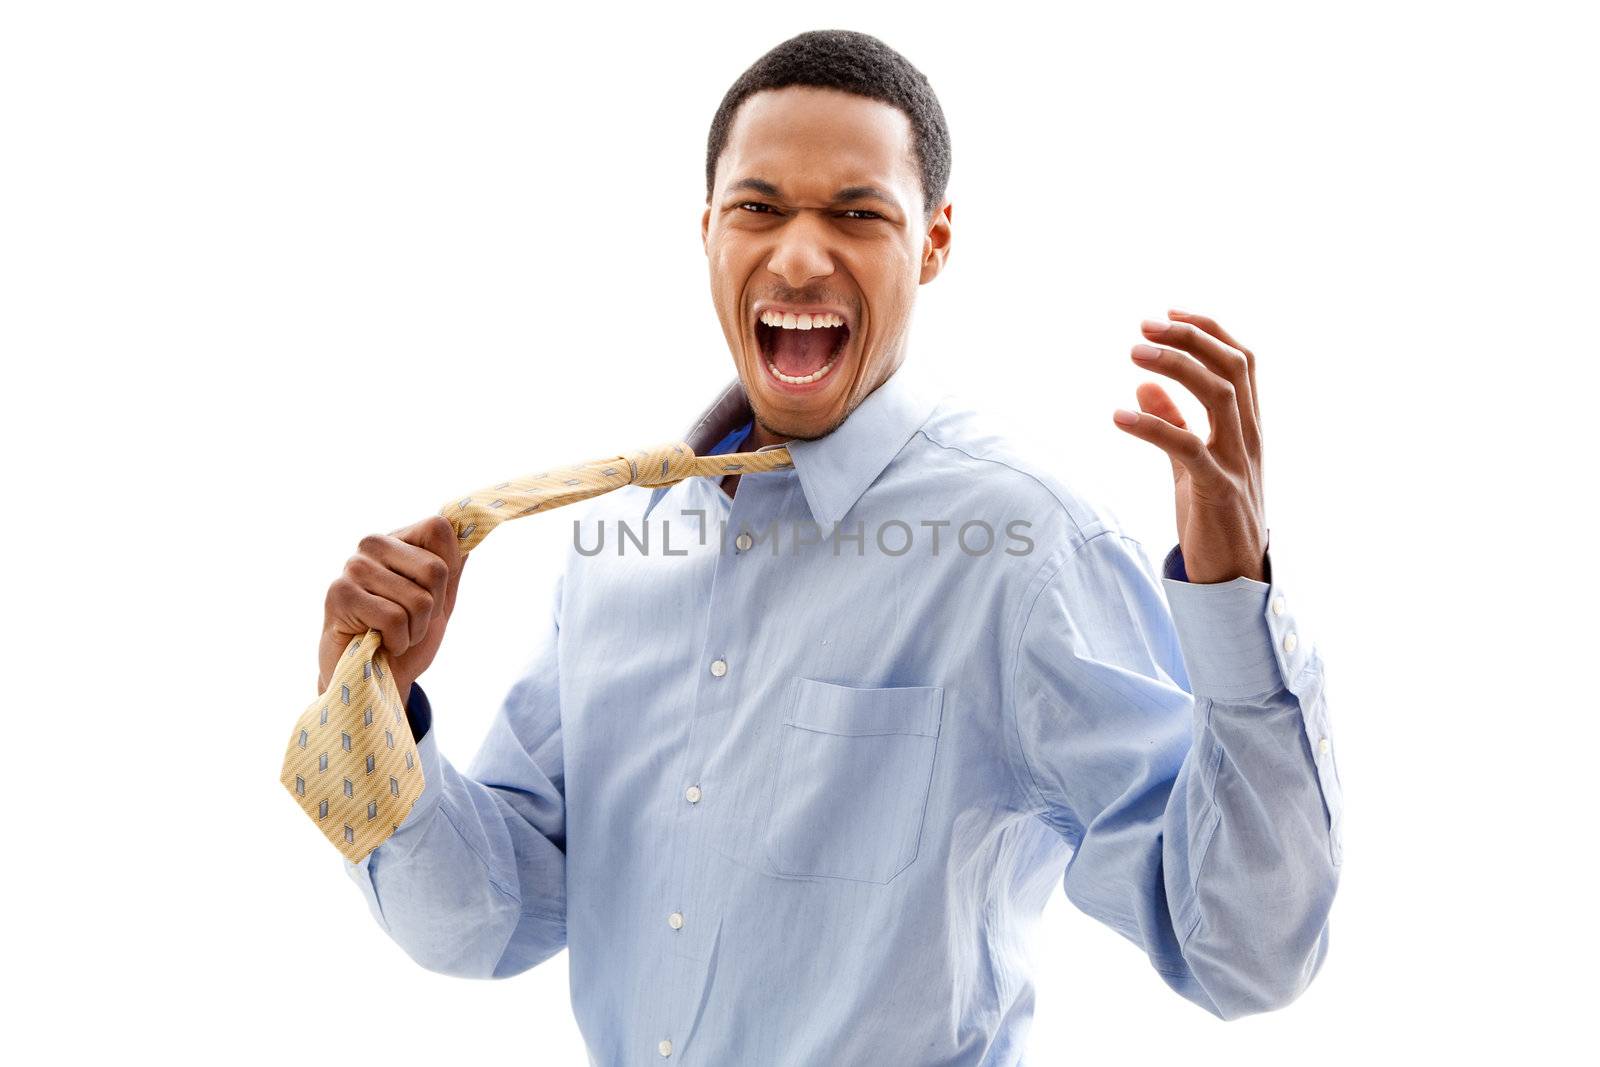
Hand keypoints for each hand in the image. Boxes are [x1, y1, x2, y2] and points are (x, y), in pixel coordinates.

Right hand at [318, 514, 468, 697]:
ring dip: (414, 630)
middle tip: (410, 623)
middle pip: (435, 569)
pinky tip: (380, 643)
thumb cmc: (406, 639)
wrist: (374, 681)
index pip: (438, 528)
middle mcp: (372, 545)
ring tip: (393, 635)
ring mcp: (353, 567)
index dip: (447, 571)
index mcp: (397, 540)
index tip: (431, 596)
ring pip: (418, 599)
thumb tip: (468, 533)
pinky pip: (394, 618)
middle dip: (432, 609)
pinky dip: (397, 641)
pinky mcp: (339, 594)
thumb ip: (453, 568)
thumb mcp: (440, 602)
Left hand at [1111, 309, 1268, 583]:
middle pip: (1232, 368)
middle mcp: (1249, 439)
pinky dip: (1152, 426)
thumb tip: (1143, 384)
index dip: (1209, 330)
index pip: (1242, 362)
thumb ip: (1173, 422)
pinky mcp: (1218, 492)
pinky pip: (1188, 448)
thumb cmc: (1214, 519)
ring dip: (1176, 366)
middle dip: (1189, 338)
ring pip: (1219, 396)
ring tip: (1133, 353)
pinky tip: (1118, 416)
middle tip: (1143, 325)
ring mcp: (1238, 463)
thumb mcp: (1189, 464)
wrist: (1235, 579)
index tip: (1169, 313)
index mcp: (1247, 428)